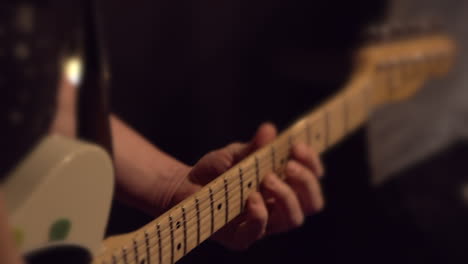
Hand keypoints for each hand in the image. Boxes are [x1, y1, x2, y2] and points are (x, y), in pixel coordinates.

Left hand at [170, 123, 324, 249]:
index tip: (298, 145)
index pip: (312, 179)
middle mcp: (279, 207)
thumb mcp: (235, 153)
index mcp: (284, 185)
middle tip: (288, 165)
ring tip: (267, 179)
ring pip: (293, 219)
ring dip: (286, 197)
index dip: (312, 163)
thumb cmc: (215, 170)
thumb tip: (269, 129)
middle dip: (306, 182)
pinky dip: (260, 214)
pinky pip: (258, 231)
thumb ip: (253, 146)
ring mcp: (262, 224)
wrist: (184, 186)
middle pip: (312, 203)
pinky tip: (251, 197)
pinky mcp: (240, 237)